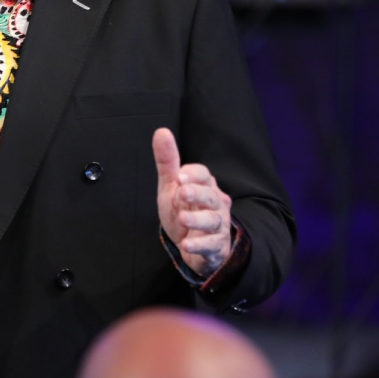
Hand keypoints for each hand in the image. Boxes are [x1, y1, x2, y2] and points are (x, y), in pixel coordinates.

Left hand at [153, 127, 232, 277]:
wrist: (195, 245)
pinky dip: (199, 244)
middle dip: (197, 193)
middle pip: (210, 196)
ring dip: (198, 219)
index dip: (193, 174)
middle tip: (182, 192)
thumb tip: (161, 132)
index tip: (180, 175)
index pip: (204, 175)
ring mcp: (217, 225)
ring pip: (212, 220)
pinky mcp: (215, 246)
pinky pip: (210, 245)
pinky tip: (186, 244)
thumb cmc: (184, 210)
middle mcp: (215, 204)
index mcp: (204, 186)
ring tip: (183, 218)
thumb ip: (167, 162)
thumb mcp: (171, 187)